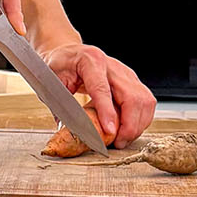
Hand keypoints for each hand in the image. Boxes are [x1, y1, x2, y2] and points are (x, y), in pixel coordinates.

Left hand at [35, 39, 155, 148]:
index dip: (108, 112)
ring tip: (123, 139)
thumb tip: (68, 131)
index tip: (110, 132)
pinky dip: (141, 119)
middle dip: (129, 125)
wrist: (69, 53)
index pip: (102, 89)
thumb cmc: (60, 66)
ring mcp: (126, 73)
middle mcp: (112, 66)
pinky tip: (129, 129)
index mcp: (90, 62)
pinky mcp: (132, 81)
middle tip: (117, 143)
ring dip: (137, 125)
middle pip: (132, 97)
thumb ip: (60, 105)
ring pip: (144, 100)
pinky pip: (145, 102)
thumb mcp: (51, 82)